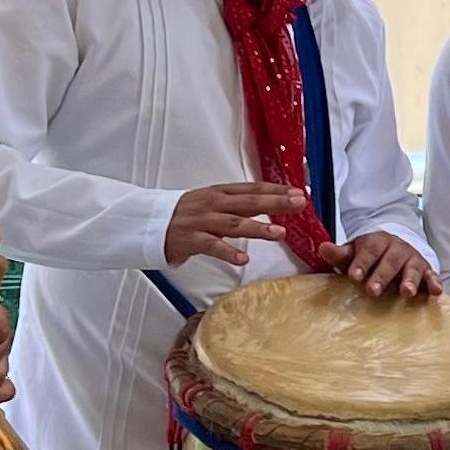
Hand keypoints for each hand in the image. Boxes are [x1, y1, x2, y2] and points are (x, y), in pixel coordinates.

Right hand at [164, 181, 305, 268]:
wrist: (149, 223)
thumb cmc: (186, 215)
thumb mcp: (213, 204)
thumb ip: (238, 205)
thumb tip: (270, 206)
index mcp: (220, 193)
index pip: (252, 189)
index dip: (276, 190)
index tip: (300, 193)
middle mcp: (212, 204)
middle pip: (248, 202)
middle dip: (275, 203)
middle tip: (299, 204)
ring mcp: (201, 221)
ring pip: (232, 224)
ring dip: (257, 228)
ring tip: (279, 234)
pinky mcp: (189, 239)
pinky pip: (211, 246)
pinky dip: (227, 252)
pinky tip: (243, 260)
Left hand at [333, 230, 437, 297]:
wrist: (396, 247)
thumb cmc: (370, 256)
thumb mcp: (355, 252)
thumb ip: (340, 254)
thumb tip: (322, 247)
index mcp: (378, 241)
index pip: (369, 250)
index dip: (362, 263)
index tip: (354, 276)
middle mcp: (397, 248)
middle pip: (390, 261)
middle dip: (382, 276)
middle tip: (372, 291)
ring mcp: (413, 259)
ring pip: (412, 268)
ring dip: (410, 280)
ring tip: (406, 293)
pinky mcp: (427, 270)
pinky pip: (432, 276)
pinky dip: (435, 283)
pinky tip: (436, 292)